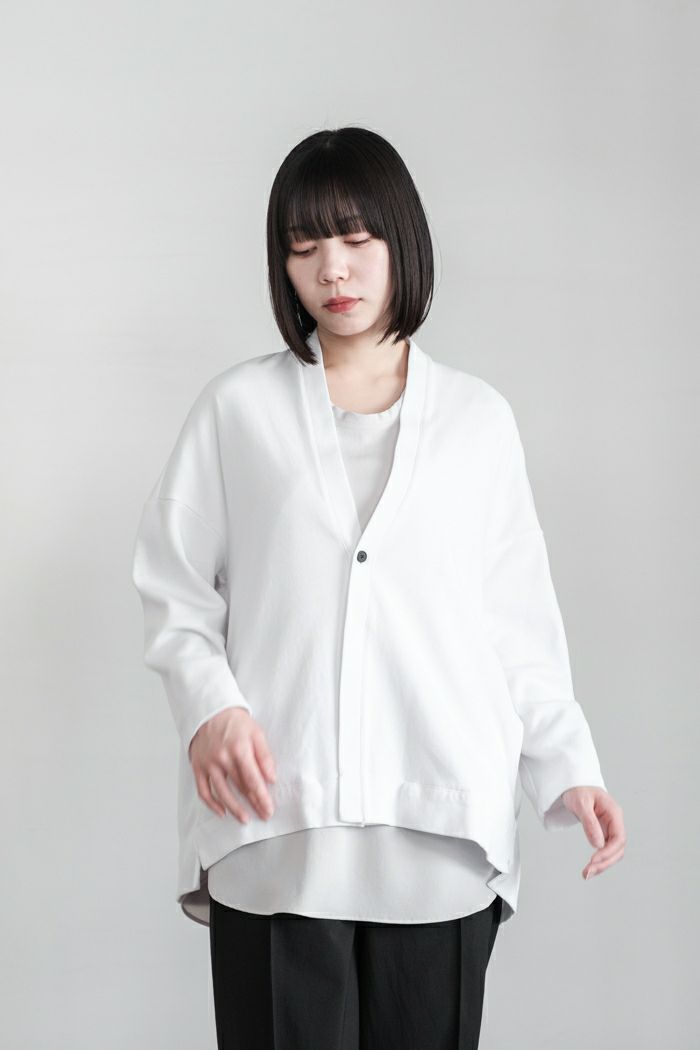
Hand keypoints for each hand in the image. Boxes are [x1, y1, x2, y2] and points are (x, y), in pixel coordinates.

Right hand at [188, 707, 276, 823]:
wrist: (211, 711)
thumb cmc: (236, 723)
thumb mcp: (256, 733)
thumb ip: (265, 756)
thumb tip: (272, 778)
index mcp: (239, 748)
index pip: (252, 779)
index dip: (261, 796)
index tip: (269, 808)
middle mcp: (222, 758)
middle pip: (239, 787)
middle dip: (253, 804)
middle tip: (264, 815)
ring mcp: (208, 763)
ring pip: (221, 792)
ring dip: (234, 808)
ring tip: (245, 819)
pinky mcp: (198, 767)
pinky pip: (203, 790)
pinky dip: (212, 804)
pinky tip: (222, 812)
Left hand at [560, 786, 625, 879]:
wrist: (574, 785)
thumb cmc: (577, 790)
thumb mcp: (581, 803)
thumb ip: (589, 822)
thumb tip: (598, 844)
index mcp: (614, 813)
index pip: (619, 838)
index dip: (608, 852)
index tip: (593, 860)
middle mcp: (615, 822)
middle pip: (618, 849)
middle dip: (604, 862)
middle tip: (587, 873)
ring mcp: (610, 828)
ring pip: (613, 852)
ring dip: (602, 865)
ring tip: (586, 874)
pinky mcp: (603, 833)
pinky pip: (605, 850)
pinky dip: (599, 860)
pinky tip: (589, 868)